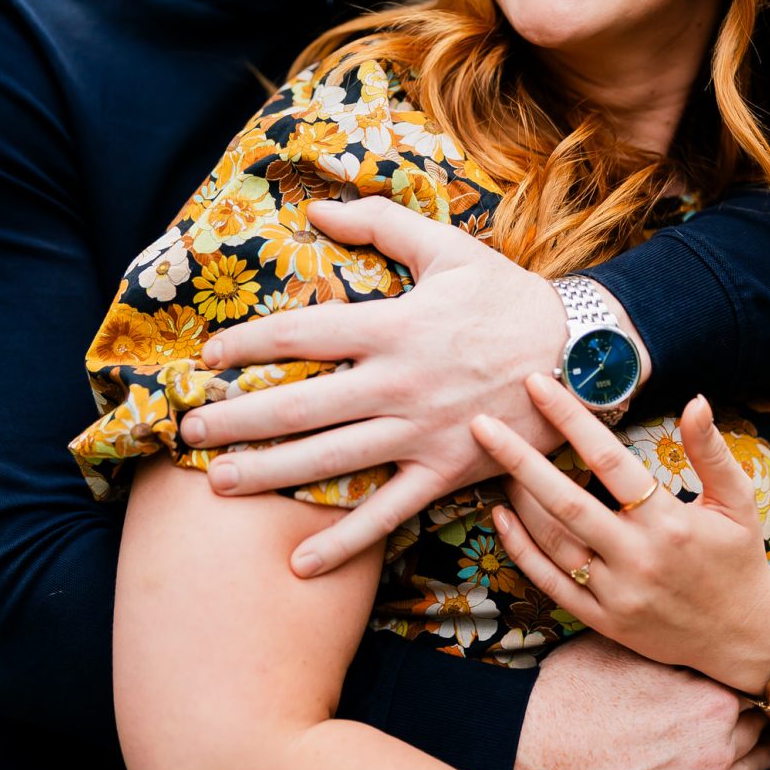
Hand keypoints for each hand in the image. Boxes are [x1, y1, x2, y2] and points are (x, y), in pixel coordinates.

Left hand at [179, 199, 638, 576]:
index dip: (246, 346)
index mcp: (394, 326)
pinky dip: (343, 542)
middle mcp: (396, 384)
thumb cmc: (510, 297)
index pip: (301, 335)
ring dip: (267, 474)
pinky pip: (386, 514)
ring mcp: (418, 434)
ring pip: (328, 460)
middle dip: (236, 420)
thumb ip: (381, 223)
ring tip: (217, 484)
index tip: (207, 359)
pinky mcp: (444, 473)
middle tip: (187, 432)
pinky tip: (300, 563)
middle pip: (298, 406)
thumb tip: (318, 206)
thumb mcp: (449, 247)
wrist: (582, 355)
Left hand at [476, 375, 769, 694]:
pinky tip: (501, 515)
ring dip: (517, 498)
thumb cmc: (739, 559)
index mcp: (668, 523)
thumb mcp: (738, 501)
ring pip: (551, 541)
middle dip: (518, 459)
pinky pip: (549, 582)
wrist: (746, 637)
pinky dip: (520, 549)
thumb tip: (694, 399)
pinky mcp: (603, 620)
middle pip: (564, 501)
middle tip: (481, 424)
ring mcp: (616, 593)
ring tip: (493, 460)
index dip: (569, 420)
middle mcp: (637, 558)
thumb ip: (711, 451)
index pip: (607, 460)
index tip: (537, 386)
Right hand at [510, 631, 769, 769]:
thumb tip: (694, 632)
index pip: (750, 678)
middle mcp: (716, 745)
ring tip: (755, 734)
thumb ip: (669, 645)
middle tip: (741, 696)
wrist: (525, 751)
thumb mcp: (619, 646)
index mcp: (708, 696)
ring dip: (760, 746)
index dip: (740, 670)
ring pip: (758, 762)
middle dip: (752, 707)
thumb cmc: (566, 693)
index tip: (732, 666)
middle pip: (759, 720)